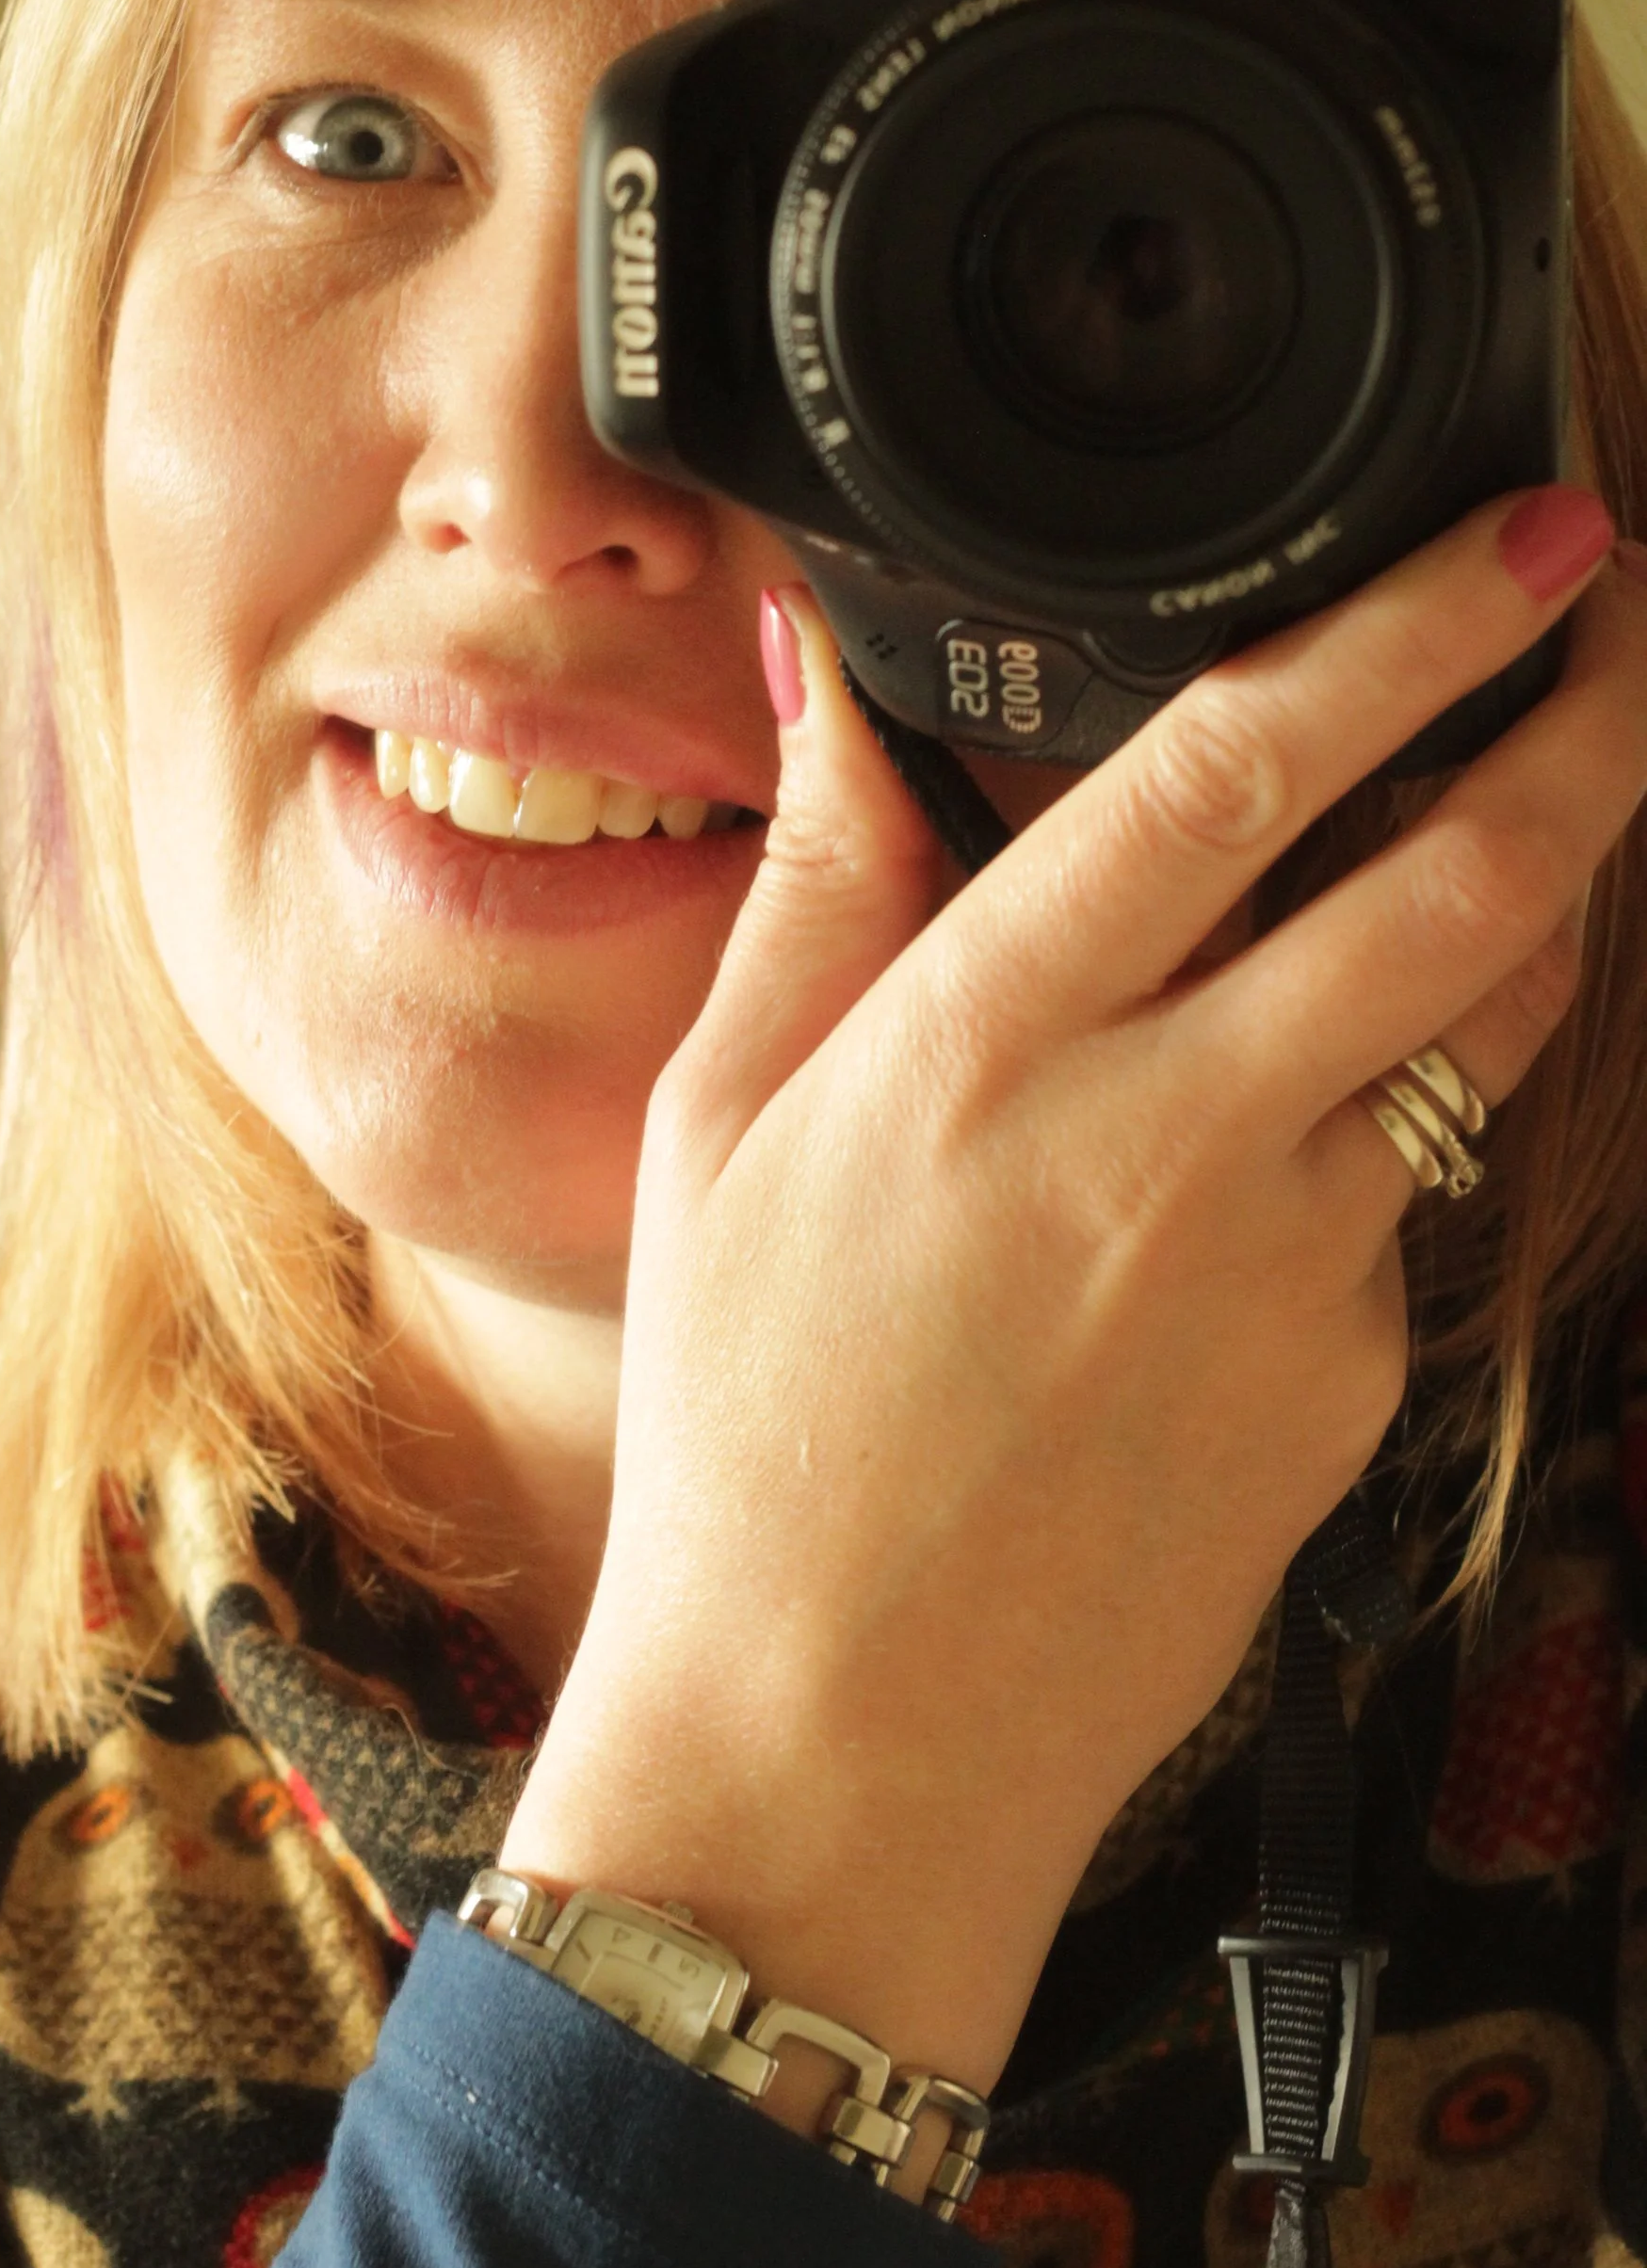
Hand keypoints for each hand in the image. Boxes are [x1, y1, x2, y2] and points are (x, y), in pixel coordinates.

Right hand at [503, 495, 1646, 2098]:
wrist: (845, 1739)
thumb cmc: (751, 1432)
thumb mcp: (714, 1132)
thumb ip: (814, 886)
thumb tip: (829, 674)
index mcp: (983, 1048)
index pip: (1240, 773)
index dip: (1413, 624)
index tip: (1528, 528)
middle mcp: (1167, 1138)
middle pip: (1464, 879)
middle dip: (1597, 715)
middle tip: (1635, 616)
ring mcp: (1292, 1270)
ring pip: (1488, 1026)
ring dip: (1534, 890)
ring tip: (1521, 809)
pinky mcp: (1355, 1384)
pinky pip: (1412, 1200)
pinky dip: (1385, 1125)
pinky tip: (1271, 1153)